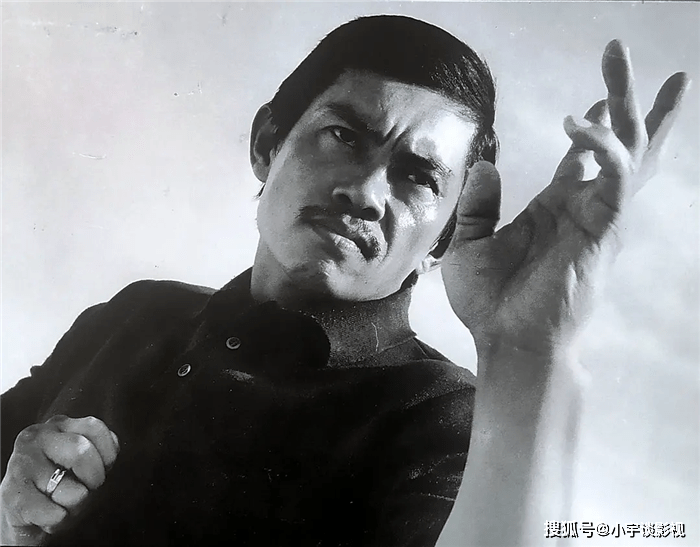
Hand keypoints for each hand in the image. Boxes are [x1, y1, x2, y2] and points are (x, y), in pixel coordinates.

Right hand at [0, 415, 118, 545]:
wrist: (28, 517)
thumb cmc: (63, 486)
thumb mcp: (85, 463)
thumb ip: (98, 451)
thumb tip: (106, 460)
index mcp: (60, 425)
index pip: (95, 427)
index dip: (107, 454)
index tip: (103, 468)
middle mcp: (37, 437)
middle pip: (81, 451)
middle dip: (94, 478)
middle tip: (87, 489)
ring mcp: (21, 463)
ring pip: (70, 489)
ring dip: (76, 505)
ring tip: (65, 504)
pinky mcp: (11, 493)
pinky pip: (52, 512)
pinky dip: (60, 520)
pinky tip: (51, 516)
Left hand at [442, 40, 689, 358]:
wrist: (506, 341)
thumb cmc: (492, 303)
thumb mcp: (472, 245)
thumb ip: (481, 205)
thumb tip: (484, 164)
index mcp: (556, 208)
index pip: (585, 156)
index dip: (593, 124)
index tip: (596, 96)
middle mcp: (583, 206)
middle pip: (618, 142)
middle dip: (623, 96)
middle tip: (618, 50)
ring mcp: (598, 217)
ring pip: (630, 147)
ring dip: (628, 102)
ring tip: (617, 56)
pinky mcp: (603, 229)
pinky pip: (616, 175)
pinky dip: (602, 145)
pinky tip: (578, 123)